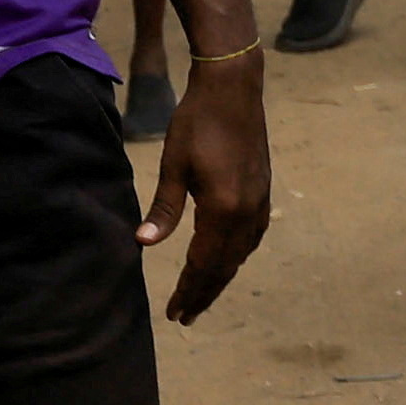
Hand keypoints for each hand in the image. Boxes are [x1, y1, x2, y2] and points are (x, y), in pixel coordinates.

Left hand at [142, 49, 271, 322]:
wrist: (233, 89)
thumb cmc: (196, 123)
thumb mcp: (174, 166)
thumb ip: (164, 209)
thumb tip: (143, 244)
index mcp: (223, 209)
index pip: (203, 263)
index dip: (188, 290)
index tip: (174, 313)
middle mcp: (247, 211)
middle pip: (225, 265)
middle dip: (205, 292)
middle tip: (185, 316)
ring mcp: (260, 201)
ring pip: (241, 253)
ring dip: (221, 277)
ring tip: (203, 295)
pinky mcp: (263, 190)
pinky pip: (252, 237)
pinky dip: (238, 256)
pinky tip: (228, 259)